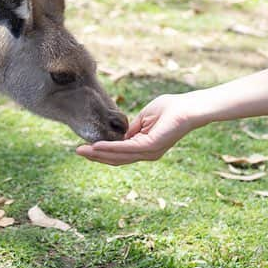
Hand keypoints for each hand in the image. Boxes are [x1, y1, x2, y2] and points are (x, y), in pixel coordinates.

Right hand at [76, 93, 200, 164]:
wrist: (189, 107)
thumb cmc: (172, 108)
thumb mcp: (145, 117)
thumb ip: (133, 128)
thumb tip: (122, 134)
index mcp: (146, 147)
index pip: (120, 153)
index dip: (102, 152)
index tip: (85, 148)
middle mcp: (147, 153)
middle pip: (116, 159)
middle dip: (96, 157)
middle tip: (77, 152)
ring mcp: (149, 151)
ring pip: (119, 156)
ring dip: (99, 154)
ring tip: (82, 151)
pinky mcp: (151, 146)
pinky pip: (126, 148)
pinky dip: (110, 148)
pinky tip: (97, 147)